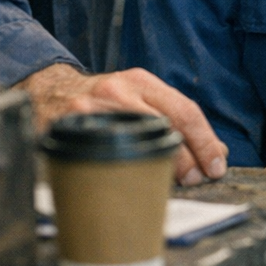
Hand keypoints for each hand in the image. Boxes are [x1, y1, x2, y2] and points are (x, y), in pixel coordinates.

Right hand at [18, 63, 229, 185]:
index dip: (205, 142)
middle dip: (188, 159)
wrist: (49, 91)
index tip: (217, 165)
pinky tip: (134, 184)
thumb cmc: (102, 100)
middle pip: (165, 128)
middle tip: (197, 179)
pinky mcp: (71, 129)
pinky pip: (105, 157)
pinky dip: (126, 174)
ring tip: (172, 184)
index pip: (185, 111)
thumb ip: (175, 118)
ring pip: (138, 145)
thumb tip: (216, 152)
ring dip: (161, 169)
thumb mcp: (138, 96)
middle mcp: (118, 91)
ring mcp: (93, 110)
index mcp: (140, 81)